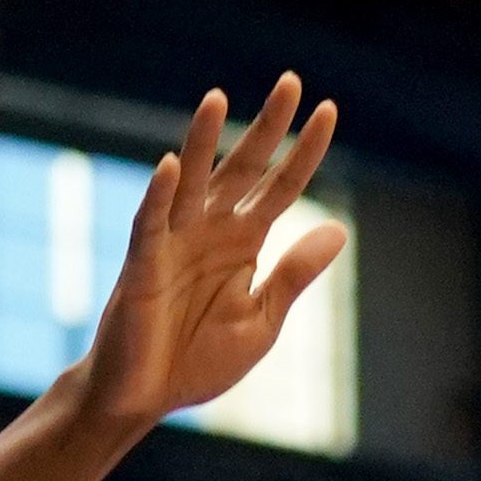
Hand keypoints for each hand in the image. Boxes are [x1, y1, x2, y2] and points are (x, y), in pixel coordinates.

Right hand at [71, 78, 344, 438]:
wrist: (143, 398)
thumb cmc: (196, 361)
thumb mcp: (261, 320)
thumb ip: (294, 275)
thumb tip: (338, 229)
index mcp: (243, 242)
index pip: (281, 186)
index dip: (304, 151)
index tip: (329, 111)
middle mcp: (210, 230)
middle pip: (243, 167)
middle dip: (267, 127)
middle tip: (292, 82)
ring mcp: (173, 242)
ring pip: (191, 180)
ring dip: (202, 140)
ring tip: (218, 98)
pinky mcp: (142, 265)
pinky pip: (149, 223)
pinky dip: (158, 196)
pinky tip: (168, 167)